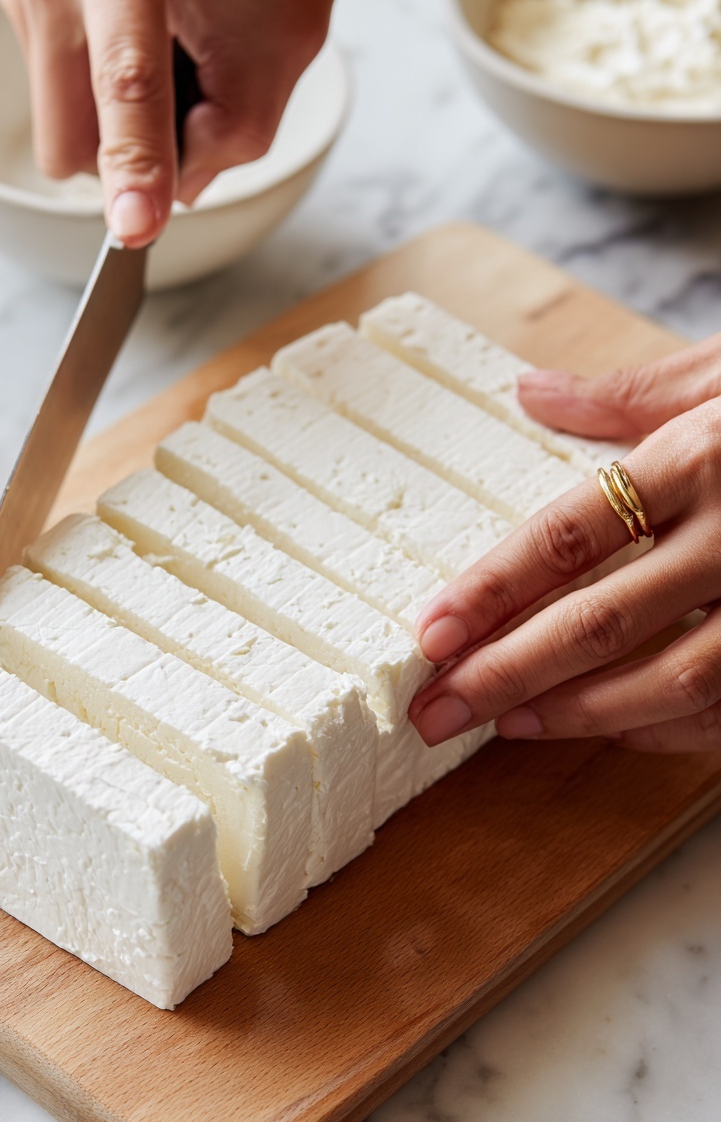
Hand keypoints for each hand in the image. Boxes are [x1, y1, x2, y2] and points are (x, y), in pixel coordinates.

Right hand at [0, 0, 334, 246]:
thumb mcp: (284, 29)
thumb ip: (241, 124)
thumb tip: (181, 191)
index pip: (128, 83)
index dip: (136, 165)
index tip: (135, 226)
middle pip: (67, 142)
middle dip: (122, 158)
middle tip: (180, 108)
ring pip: (56, 118)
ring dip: (111, 116)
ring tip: (162, 49)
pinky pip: (52, 76)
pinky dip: (95, 76)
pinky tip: (136, 31)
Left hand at [408, 337, 720, 752]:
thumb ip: (629, 393)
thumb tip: (530, 390)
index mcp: (701, 457)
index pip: (568, 535)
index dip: (490, 591)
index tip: (427, 634)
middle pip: (602, 619)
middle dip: (508, 672)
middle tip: (434, 711)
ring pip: (673, 677)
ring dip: (580, 711)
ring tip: (505, 724)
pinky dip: (671, 728)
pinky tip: (610, 731)